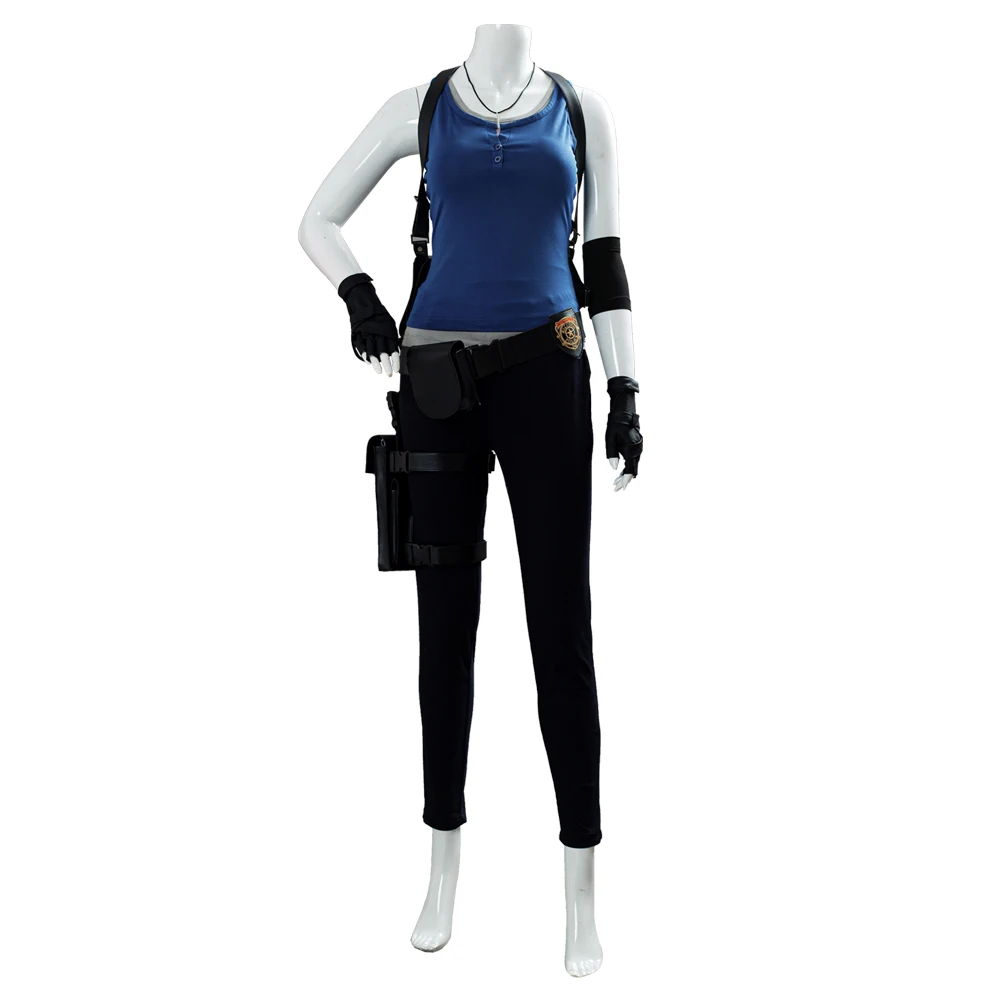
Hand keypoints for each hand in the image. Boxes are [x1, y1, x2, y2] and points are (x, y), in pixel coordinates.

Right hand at [337, 272, 400, 376]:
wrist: (362, 301)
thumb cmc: (378, 313)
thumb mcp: (389, 323)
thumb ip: (391, 336)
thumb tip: (396, 350)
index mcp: (387, 330)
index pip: (393, 349)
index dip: (395, 360)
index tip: (396, 369)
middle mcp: (377, 333)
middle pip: (382, 352)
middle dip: (386, 364)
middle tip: (388, 374)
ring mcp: (367, 333)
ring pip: (372, 351)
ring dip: (375, 363)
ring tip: (378, 371)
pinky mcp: (358, 333)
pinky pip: (361, 346)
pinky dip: (364, 355)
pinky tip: (368, 362)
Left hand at [605, 376, 641, 490]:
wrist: (624, 410)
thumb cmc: (615, 423)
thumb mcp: (609, 438)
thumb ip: (611, 453)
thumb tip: (614, 468)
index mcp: (631, 448)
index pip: (630, 469)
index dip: (625, 480)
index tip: (621, 488)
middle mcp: (637, 449)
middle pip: (632, 469)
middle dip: (624, 480)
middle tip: (616, 488)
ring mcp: (638, 448)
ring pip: (633, 465)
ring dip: (625, 474)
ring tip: (616, 483)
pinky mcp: (636, 445)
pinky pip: (633, 460)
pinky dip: (627, 467)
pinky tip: (620, 472)